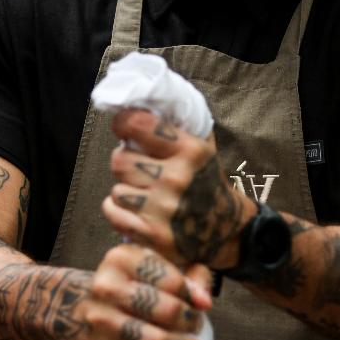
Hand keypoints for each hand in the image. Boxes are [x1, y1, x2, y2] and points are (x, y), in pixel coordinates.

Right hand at [77, 242, 211, 339]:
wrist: (72, 306)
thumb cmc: (126, 286)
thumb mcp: (148, 269)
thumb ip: (185, 275)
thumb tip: (205, 302)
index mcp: (123, 259)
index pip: (171, 280)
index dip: (194, 296)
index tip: (203, 306)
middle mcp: (108, 287)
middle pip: (163, 309)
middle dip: (189, 322)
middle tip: (196, 327)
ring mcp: (101, 320)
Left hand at [102, 109, 252, 268]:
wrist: (226, 229)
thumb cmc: (206, 182)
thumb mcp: (202, 148)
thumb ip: (174, 127)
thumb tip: (137, 105)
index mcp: (190, 151)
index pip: (139, 125)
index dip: (123, 123)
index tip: (122, 127)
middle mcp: (177, 178)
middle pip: (119, 160)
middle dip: (125, 163)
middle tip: (136, 168)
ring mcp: (164, 209)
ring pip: (117, 190)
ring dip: (125, 191)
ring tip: (141, 195)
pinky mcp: (153, 234)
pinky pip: (113, 212)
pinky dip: (118, 212)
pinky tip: (134, 212)